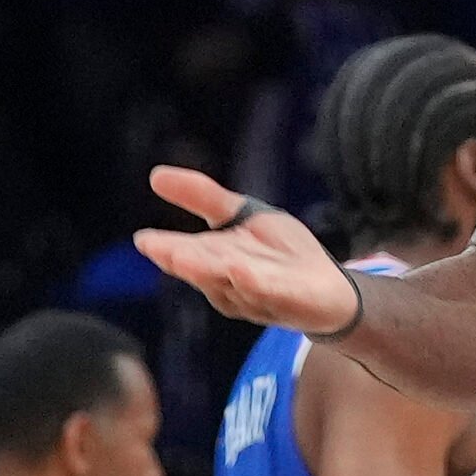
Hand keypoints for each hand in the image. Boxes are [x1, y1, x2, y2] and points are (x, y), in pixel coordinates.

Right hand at [134, 166, 361, 334]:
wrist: (330, 288)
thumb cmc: (280, 252)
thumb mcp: (244, 215)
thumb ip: (204, 197)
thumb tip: (155, 175)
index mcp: (214, 261)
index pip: (185, 254)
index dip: (166, 248)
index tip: (145, 239)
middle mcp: (229, 283)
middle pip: (203, 269)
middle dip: (182, 259)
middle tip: (159, 248)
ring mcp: (256, 296)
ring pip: (230, 282)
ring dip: (210, 270)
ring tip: (187, 257)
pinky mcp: (289, 301)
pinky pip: (268, 293)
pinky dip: (253, 283)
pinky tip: (240, 270)